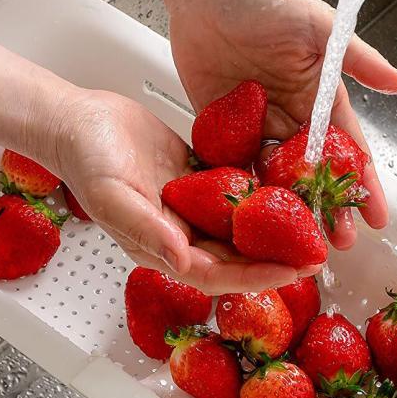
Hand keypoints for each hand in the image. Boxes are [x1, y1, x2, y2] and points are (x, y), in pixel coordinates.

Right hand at [57, 89, 315, 294]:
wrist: (79, 120)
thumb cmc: (86, 161)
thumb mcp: (114, 198)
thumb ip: (149, 231)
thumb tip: (184, 261)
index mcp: (166, 249)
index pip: (221, 275)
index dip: (258, 277)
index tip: (294, 273)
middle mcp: (185, 235)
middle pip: (240, 256)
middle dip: (279, 259)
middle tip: (318, 255)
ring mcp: (195, 209)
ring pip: (243, 228)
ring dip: (277, 231)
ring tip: (313, 227)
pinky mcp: (202, 182)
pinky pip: (238, 195)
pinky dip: (263, 197)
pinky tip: (292, 191)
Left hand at [166, 0, 396, 245]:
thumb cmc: (263, 1)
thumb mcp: (317, 26)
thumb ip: (358, 58)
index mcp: (321, 98)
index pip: (349, 151)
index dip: (364, 186)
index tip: (377, 218)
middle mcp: (294, 118)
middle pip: (316, 175)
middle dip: (330, 209)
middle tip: (339, 244)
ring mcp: (259, 126)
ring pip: (279, 179)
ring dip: (290, 211)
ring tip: (299, 243)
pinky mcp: (223, 128)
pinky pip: (236, 166)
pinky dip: (244, 193)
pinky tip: (251, 222)